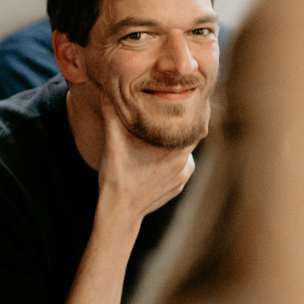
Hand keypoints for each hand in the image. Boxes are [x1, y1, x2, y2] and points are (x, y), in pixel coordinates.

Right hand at [93, 101, 194, 229]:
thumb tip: (109, 90)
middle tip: (167, 115)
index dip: (190, 109)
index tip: (183, 99)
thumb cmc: (117, 177)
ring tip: (158, 138)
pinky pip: (181, 166)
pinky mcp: (179, 187)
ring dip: (174, 143)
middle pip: (189, 135)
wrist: (120, 213)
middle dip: (178, 125)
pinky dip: (171, 160)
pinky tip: (155, 159)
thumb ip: (113, 113)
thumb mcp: (113, 142)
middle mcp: (185, 163)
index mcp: (174, 149)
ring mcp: (183, 177)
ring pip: (185, 151)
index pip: (194, 122)